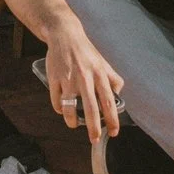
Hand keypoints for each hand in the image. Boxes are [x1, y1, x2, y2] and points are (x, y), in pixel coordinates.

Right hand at [43, 17, 126, 143]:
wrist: (64, 35)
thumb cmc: (85, 51)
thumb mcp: (103, 62)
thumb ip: (113, 78)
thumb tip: (119, 94)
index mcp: (99, 74)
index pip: (109, 102)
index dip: (113, 119)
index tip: (114, 132)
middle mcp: (85, 78)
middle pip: (91, 109)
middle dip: (93, 128)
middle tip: (94, 139)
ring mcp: (68, 79)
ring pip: (69, 108)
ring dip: (72, 121)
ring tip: (74, 125)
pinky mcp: (54, 79)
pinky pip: (56, 101)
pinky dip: (59, 109)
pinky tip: (62, 110)